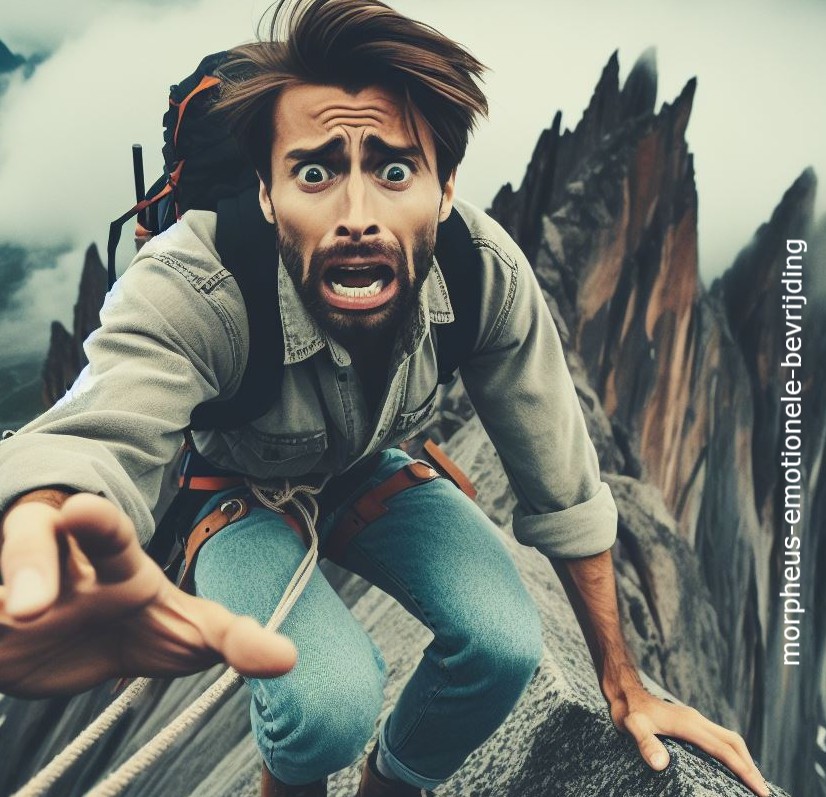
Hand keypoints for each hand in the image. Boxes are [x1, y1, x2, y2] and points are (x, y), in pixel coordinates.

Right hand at [0, 493, 296, 696]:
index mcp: (115, 564)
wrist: (59, 642)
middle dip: (30, 552)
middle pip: (34, 542)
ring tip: (15, 618)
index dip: (95, 524)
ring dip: (8, 589)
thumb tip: (288, 657)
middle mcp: (57, 566)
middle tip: (33, 573)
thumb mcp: (186, 630)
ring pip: (7, 570)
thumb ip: (232, 637)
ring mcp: (16, 593)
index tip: (76, 510)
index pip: (108, 538)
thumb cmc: (132, 624)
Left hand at [608, 682, 769, 796]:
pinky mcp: (689, 722)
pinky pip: (717, 737)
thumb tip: (661, 764)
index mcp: (689, 724)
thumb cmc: (627, 709)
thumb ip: (645, 743)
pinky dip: (730, 751)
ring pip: (727, 738)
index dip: (744, 770)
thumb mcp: (632, 726)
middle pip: (733, 742)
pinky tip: (727, 764)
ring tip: (752, 781)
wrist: (623, 689)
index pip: (725, 750)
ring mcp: (694, 719)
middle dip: (750, 766)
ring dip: (743, 758)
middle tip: (762, 791)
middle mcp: (696, 720)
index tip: (760, 790)